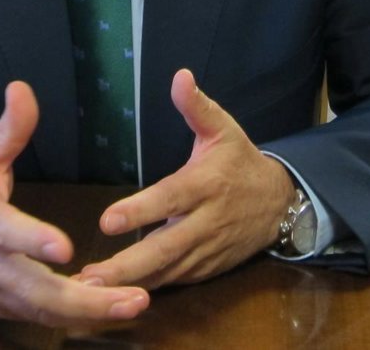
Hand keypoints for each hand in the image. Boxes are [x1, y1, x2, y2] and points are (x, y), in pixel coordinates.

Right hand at [0, 81, 148, 325]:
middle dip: (82, 298)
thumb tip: (22, 88)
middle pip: (31, 288)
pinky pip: (37, 318)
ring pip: (39, 310)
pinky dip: (71, 318)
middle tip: (132, 296)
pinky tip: (108, 309)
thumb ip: (9, 128)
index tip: (65, 248)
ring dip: (86, 312)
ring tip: (132, 304)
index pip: (3, 231)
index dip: (31, 240)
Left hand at [77, 69, 292, 288]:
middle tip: (90, 277)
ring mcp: (206, 250)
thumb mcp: (224, 129)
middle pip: (165, 248)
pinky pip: (174, 281)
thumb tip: (180, 75)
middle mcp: (205, 221)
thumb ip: (197, 107)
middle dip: (127, 265)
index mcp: (206, 184)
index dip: (141, 211)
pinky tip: (115, 294)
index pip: (170, 198)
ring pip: (167, 272)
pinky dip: (147, 288)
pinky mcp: (206, 268)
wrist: (280, 203)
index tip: (108, 220)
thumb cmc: (241, 161)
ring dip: (130, 283)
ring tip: (90, 291)